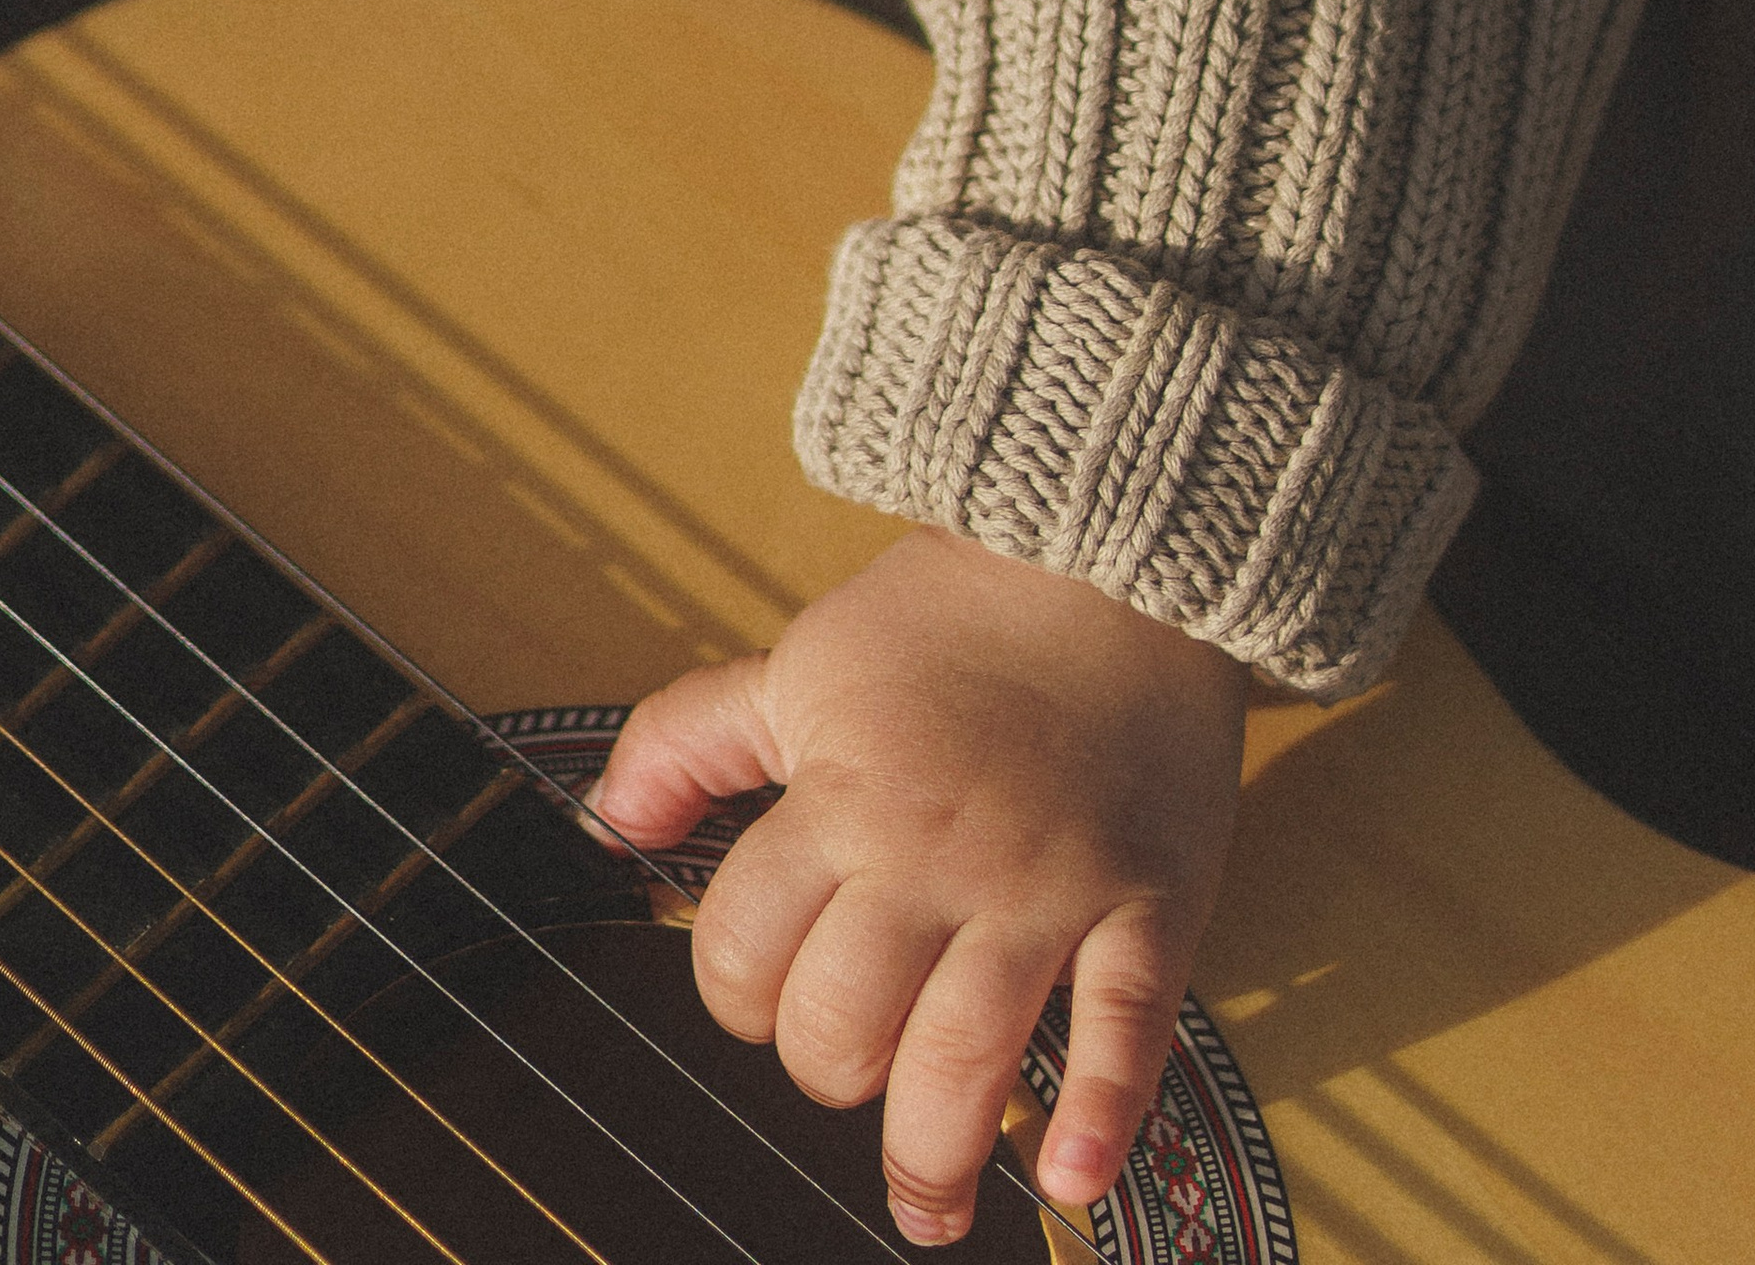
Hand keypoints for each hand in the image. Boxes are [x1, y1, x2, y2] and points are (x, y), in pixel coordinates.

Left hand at [592, 528, 1247, 1244]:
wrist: (1108, 554)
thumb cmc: (948, 616)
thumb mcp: (800, 660)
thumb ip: (690, 737)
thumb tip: (606, 818)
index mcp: (842, 800)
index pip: (744, 952)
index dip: (734, 990)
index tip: (764, 992)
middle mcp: (935, 857)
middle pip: (844, 1027)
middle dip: (828, 1070)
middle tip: (848, 1069)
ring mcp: (1046, 886)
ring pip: (966, 1056)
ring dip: (936, 1151)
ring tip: (927, 1204)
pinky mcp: (1148, 899)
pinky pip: (1127, 1026)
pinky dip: (1100, 1113)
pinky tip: (1071, 1178)